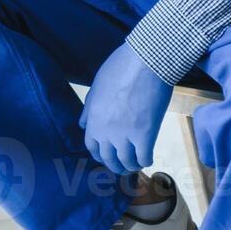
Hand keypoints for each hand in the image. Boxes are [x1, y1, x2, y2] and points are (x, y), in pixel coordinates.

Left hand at [79, 42, 171, 174]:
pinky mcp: (145, 135)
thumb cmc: (120, 68)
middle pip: (108, 158)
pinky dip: (146, 161)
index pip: (92, 146)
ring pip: (127, 162)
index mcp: (93, 118)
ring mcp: (125, 134)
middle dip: (115, 165)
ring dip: (131, 166)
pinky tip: (148, 159)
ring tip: (135, 165)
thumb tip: (82, 125)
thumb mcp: (96, 86)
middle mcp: (106, 130)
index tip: (106, 156)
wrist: (144, 62)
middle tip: (121, 167)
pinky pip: (144, 157)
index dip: (99, 154)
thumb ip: (89, 108)